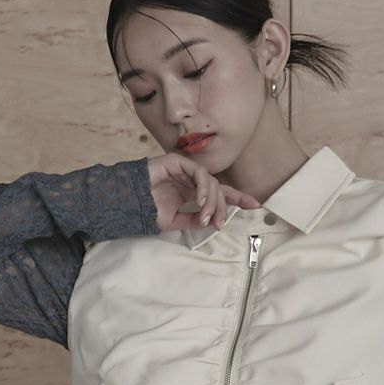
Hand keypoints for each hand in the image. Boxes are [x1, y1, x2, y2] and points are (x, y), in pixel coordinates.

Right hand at [147, 152, 261, 231]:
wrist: (129, 202)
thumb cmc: (147, 211)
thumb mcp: (176, 221)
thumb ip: (194, 220)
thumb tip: (211, 222)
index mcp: (191, 193)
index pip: (218, 194)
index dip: (237, 198)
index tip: (255, 205)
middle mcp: (190, 181)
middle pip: (218, 189)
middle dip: (223, 206)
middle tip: (219, 223)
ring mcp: (184, 170)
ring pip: (210, 182)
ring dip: (212, 201)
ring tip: (205, 215)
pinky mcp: (177, 162)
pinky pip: (199, 172)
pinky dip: (203, 187)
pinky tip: (200, 201)